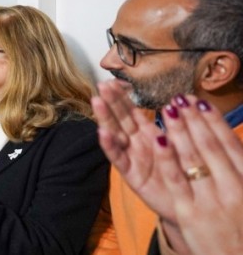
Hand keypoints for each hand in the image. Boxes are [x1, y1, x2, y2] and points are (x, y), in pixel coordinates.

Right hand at [91, 80, 172, 219]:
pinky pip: (119, 159)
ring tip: (97, 102)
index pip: (130, 112)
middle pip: (120, 119)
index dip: (121, 97)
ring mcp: (131, 158)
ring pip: (115, 134)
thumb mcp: (181, 144)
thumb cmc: (182, 171)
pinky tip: (103, 133)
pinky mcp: (131, 175)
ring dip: (105, 118)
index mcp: (146, 134)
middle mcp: (135, 144)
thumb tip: (176, 102)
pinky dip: (110, 146)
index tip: (112, 81)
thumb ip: (174, 126)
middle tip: (102, 85)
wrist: (186, 201)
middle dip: (111, 102)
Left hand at [154, 95, 242, 254]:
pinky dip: (166, 157)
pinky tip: (157, 138)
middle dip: (193, 120)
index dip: (214, 122)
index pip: (229, 144)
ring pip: (191, 158)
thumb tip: (228, 143)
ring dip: (179, 130)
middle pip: (209, 146)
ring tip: (169, 109)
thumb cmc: (241, 225)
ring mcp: (209, 199)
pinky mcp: (189, 211)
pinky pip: (175, 178)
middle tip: (180, 98)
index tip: (200, 103)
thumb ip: (237, 167)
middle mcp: (231, 187)